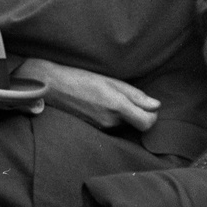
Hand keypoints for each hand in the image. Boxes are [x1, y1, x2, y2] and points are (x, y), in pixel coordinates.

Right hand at [15, 58, 159, 131]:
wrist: (50, 86)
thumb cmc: (78, 77)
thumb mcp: (109, 80)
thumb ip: (134, 95)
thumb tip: (156, 105)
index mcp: (117, 107)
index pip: (148, 123)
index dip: (152, 115)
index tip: (146, 105)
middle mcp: (111, 121)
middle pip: (136, 123)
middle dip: (135, 112)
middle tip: (122, 95)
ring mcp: (102, 127)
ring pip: (123, 123)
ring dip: (121, 112)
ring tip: (106, 96)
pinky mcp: (94, 128)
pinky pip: (111, 124)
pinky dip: (110, 115)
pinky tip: (98, 103)